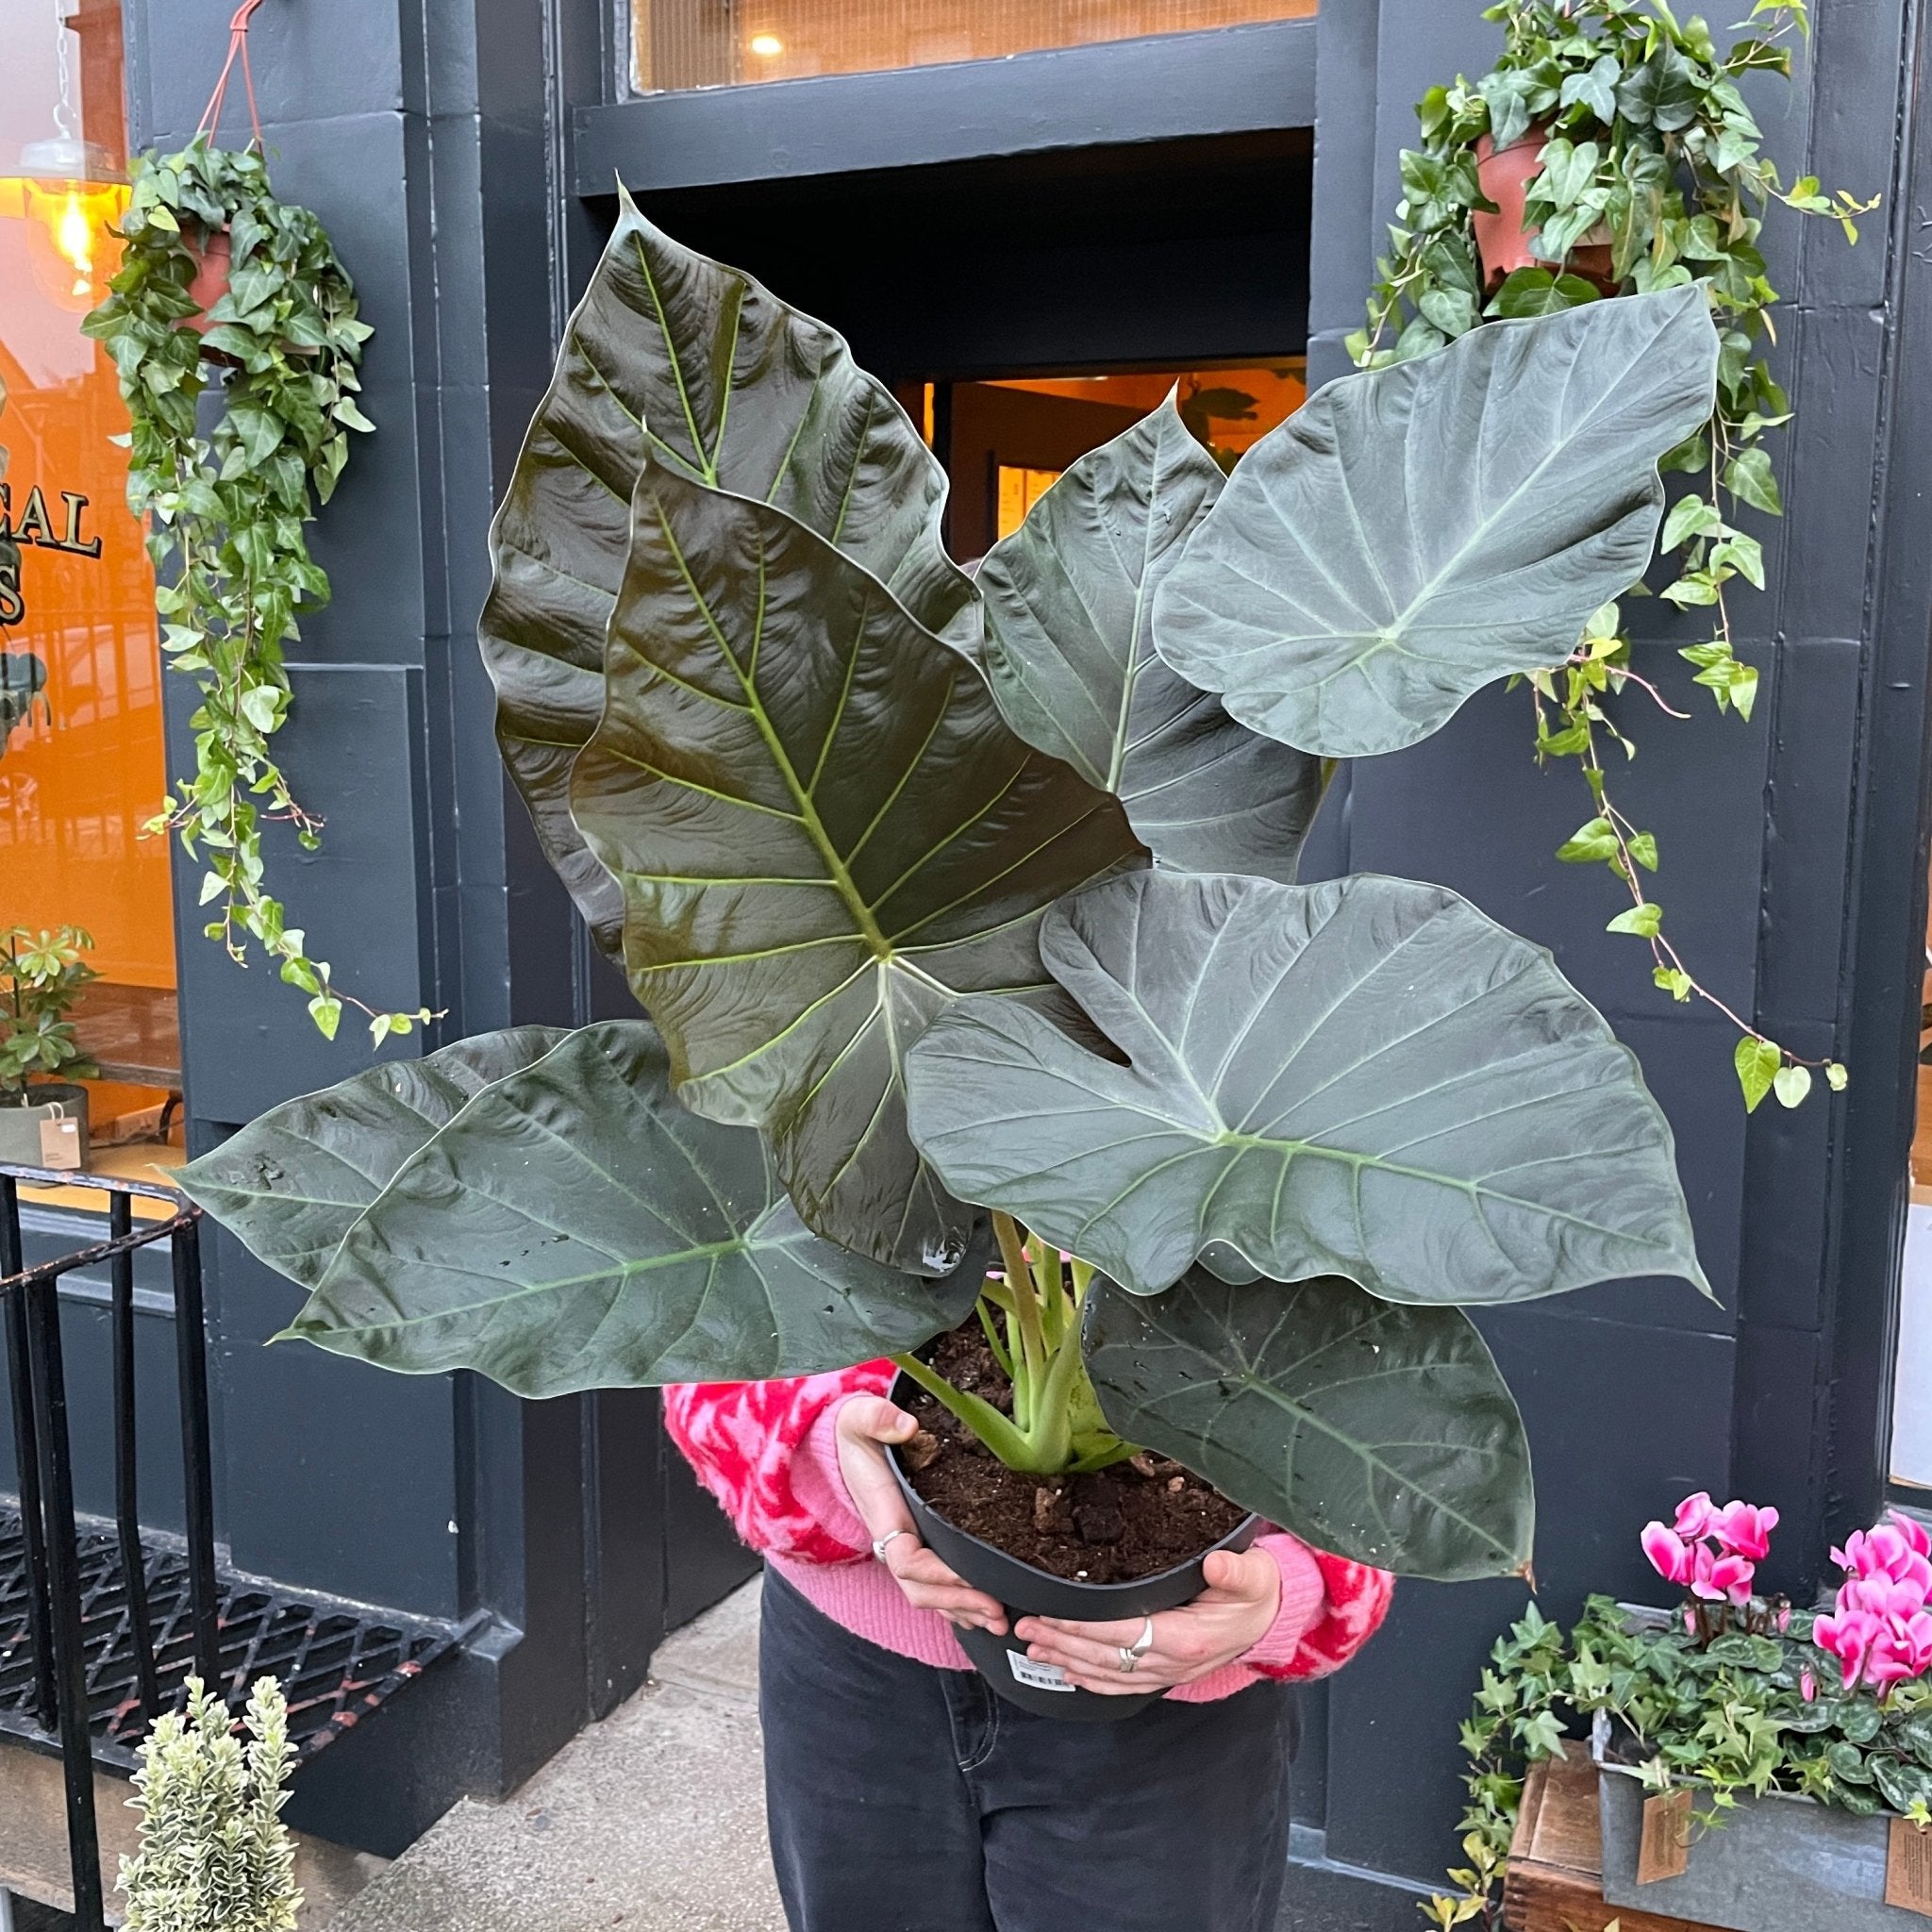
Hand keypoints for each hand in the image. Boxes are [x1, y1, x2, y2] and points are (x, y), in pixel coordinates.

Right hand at [834, 1396, 1007, 1634]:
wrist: (847, 1444)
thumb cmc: (857, 1433)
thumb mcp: (860, 1418)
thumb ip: (878, 1418)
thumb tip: (908, 1426)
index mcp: (885, 1514)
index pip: (907, 1559)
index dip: (938, 1573)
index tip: (971, 1575)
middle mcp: (893, 1539)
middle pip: (921, 1588)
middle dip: (957, 1602)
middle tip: (998, 1612)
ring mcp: (903, 1546)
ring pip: (928, 1594)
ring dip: (962, 1610)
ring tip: (999, 1621)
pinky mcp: (916, 1545)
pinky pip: (934, 1585)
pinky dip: (957, 1603)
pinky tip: (983, 1612)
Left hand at [1013, 1546, 1280, 1694]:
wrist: (1272, 1618)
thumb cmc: (1259, 1591)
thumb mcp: (1255, 1573)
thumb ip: (1235, 1569)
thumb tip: (1215, 1562)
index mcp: (1188, 1637)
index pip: (1124, 1632)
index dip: (1084, 1626)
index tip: (1051, 1614)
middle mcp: (1174, 1662)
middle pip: (1107, 1657)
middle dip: (1063, 1644)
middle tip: (1025, 1628)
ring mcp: (1169, 1672)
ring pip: (1109, 1674)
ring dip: (1069, 1662)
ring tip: (1034, 1647)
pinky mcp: (1167, 1674)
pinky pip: (1124, 1684)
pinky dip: (1093, 1681)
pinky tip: (1069, 1673)